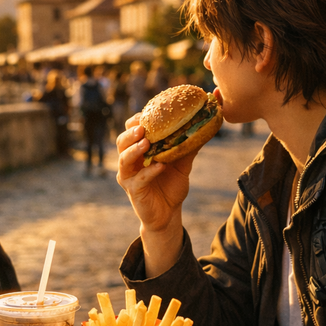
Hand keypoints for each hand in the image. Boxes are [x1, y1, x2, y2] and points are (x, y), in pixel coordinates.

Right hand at [116, 116, 196, 235]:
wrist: (169, 213)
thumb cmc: (171, 185)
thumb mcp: (183, 164)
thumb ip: (189, 147)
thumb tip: (204, 126)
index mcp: (138, 150)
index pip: (131, 130)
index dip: (136, 120)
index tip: (148, 112)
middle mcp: (129, 161)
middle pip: (122, 141)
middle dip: (131, 133)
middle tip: (143, 127)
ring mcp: (128, 176)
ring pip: (124, 159)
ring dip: (134, 150)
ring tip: (146, 143)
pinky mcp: (133, 190)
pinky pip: (138, 179)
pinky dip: (149, 171)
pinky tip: (160, 166)